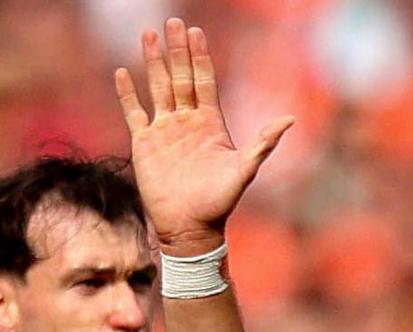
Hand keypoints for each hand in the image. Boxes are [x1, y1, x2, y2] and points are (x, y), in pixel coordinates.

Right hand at [114, 18, 293, 252]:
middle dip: (176, 50)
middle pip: (180, 76)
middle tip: (173, 22)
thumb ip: (263, 143)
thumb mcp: (244, 170)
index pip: (204, 80)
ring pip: (157, 87)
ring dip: (153, 62)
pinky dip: (128, 93)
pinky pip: (134, 112)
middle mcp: (187, 121)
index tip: (196, 33)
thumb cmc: (219, 203)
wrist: (190, 228)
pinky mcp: (144, 144)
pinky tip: (123, 72)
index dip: (200, 56)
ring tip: (149, 35)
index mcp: (210, 122)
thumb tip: (290, 119)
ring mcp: (165, 131)